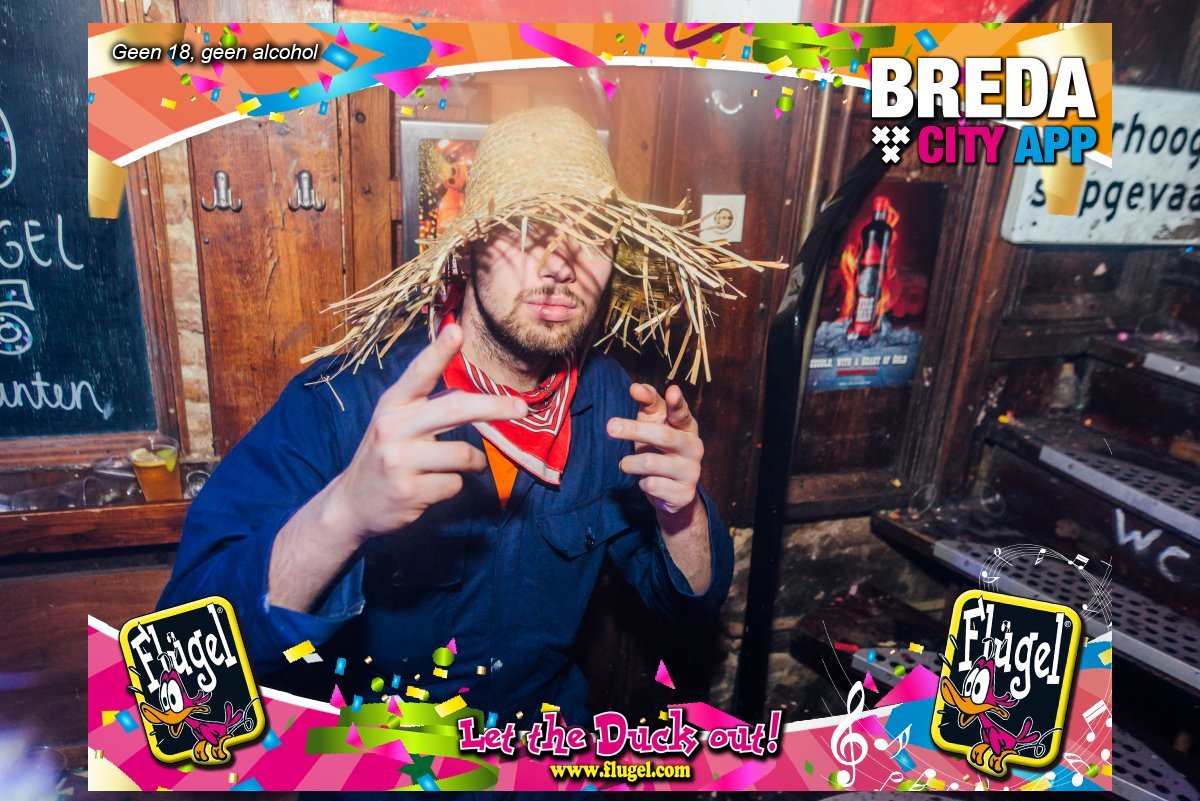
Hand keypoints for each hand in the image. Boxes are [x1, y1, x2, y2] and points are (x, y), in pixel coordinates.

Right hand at [326, 324, 526, 539]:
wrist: (351, 506)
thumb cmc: (385, 457)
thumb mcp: (394, 424)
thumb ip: (425, 406)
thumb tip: (470, 393)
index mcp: (392, 406)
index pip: (418, 373)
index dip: (439, 351)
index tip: (457, 330)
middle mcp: (392, 428)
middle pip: (456, 409)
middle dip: (494, 407)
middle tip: (521, 408)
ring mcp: (399, 461)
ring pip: (463, 454)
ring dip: (475, 462)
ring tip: (469, 466)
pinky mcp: (409, 491)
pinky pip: (455, 485)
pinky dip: (455, 486)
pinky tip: (436, 487)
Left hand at [607, 383, 703, 519]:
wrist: (674, 492)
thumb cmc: (660, 449)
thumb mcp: (654, 424)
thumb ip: (648, 403)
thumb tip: (635, 387)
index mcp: (687, 427)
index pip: (682, 413)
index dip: (677, 403)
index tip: (672, 391)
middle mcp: (694, 447)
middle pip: (663, 436)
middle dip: (634, 430)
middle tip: (610, 426)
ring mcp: (692, 472)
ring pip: (651, 464)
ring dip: (630, 463)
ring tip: (625, 464)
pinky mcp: (684, 494)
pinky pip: (652, 486)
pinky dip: (642, 483)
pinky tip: (647, 482)